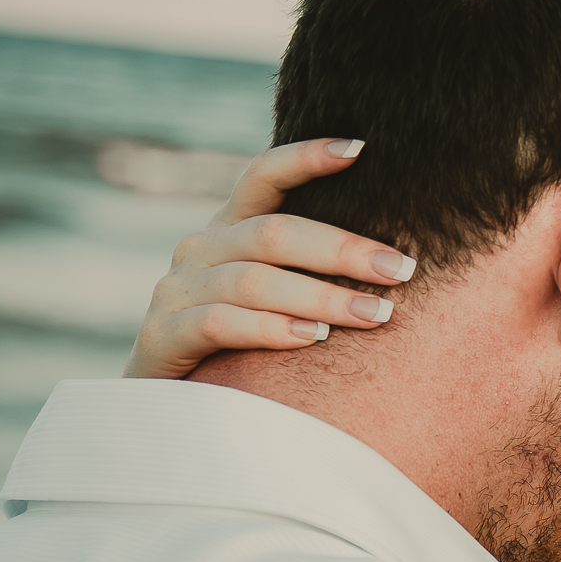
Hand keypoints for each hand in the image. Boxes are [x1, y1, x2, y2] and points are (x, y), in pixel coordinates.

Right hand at [123, 138, 417, 378]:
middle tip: (400, 270)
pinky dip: (270, 329)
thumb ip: (313, 272)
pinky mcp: (160, 335)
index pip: (263, 175)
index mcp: (230, 229)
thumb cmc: (243, 349)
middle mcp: (200, 249)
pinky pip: (220, 322)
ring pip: (254, 280)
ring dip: (320, 298)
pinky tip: (312, 340)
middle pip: (273, 233)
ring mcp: (175, 290)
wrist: (168, 412)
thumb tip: (398, 263)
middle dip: (343, 250)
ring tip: (374, 315)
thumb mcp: (276, 300)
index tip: (360, 149)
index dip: (305, 157)